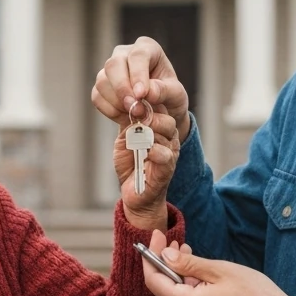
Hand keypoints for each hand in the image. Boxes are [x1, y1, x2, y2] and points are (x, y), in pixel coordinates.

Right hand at [92, 36, 190, 142]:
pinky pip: (97, 96)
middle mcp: (124, 53)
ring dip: (117, 103)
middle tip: (135, 109)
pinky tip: (125, 117)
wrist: (161, 110)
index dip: (138, 75)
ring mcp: (110, 69)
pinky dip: (110, 110)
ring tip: (135, 115)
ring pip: (102, 81)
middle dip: (122, 89)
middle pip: (114, 65)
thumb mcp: (177, 94)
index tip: (142, 95)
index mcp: (147, 48)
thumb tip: (148, 92)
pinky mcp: (101, 86)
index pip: (138, 55)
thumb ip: (164, 91)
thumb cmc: (170, 95)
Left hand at [116, 110, 180, 229]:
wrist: (134, 193)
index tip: (132, 102)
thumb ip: (129, 122)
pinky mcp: (167, 168)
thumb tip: (128, 103)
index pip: (158, 107)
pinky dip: (154, 151)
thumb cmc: (130, 163)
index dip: (146, 102)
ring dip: (149, 131)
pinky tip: (146, 152)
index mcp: (159, 127)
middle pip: (166, 118)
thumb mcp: (126, 137)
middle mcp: (168, 138)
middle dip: (149, 115)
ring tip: (137, 136)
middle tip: (135, 116)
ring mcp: (170, 152)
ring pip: (167, 132)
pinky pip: (165, 155)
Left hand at [140, 246, 295, 295]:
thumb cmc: (254, 294)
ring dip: (179, 272)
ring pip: (178, 294)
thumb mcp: (219, 270)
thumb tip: (164, 255)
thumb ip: (187, 263)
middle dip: (165, 262)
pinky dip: (189, 285)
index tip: (156, 235)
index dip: (150, 256)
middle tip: (173, 239)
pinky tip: (199, 271)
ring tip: (188, 251)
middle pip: (164, 287)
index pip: (154, 280)